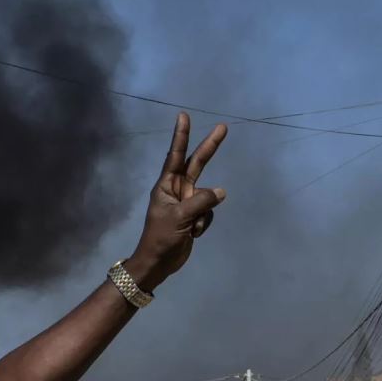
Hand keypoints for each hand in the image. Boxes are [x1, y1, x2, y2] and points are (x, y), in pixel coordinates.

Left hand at [126, 113, 227, 290]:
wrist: (158, 264)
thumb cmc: (161, 238)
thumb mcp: (179, 217)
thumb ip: (201, 202)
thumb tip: (220, 192)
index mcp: (166, 186)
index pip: (176, 156)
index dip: (181, 136)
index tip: (183, 116)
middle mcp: (177, 190)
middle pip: (197, 164)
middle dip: (209, 147)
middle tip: (223, 127)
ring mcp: (187, 203)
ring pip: (207, 196)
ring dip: (203, 214)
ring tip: (189, 229)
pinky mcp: (194, 216)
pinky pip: (207, 213)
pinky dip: (202, 224)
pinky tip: (192, 235)